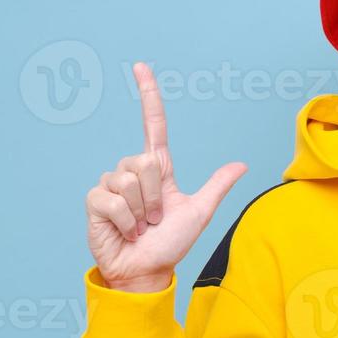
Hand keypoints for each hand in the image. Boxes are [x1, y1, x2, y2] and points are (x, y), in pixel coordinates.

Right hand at [84, 61, 247, 292]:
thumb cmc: (170, 244)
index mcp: (157, 169)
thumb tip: (242, 164)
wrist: (146, 271)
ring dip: (142, 211)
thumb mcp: (199, 212)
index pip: (153, 124)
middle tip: (156, 219)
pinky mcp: (95, 201)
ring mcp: (111, 185)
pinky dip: (125, 221)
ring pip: (130, 181)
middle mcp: (132, 171)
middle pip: (146, 161)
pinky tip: (124, 231)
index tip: (142, 67)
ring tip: (140, 227)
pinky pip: (114, 200)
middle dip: (157, 196)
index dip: (148, 95)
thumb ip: (216, 186)